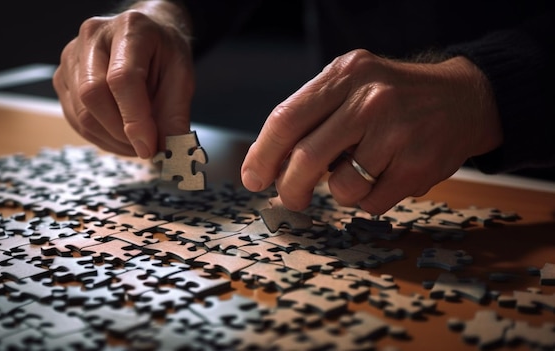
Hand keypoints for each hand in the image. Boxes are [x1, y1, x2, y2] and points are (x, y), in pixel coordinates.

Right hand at [53, 0, 193, 157]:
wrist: (146, 36)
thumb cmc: (163, 53)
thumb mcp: (182, 77)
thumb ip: (175, 113)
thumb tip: (169, 150)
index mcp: (130, 29)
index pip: (122, 78)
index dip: (135, 120)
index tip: (149, 147)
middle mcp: (93, 37)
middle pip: (93, 96)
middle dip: (121, 133)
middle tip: (146, 148)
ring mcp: (71, 57)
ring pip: (82, 113)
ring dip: (111, 140)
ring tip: (137, 143)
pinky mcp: (62, 78)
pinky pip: (75, 120)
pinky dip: (100, 137)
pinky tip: (120, 137)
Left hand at [241, 49, 501, 214]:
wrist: (464, 99)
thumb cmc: (395, 97)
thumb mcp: (352, 87)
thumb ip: (313, 116)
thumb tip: (270, 162)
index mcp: (345, 74)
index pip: (287, 119)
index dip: (263, 154)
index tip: (253, 178)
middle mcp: (370, 99)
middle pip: (307, 158)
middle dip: (290, 188)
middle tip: (291, 198)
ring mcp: (397, 132)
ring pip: (342, 187)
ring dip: (342, 191)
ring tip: (361, 171)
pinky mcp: (418, 165)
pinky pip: (372, 203)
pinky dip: (370, 199)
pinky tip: (386, 176)